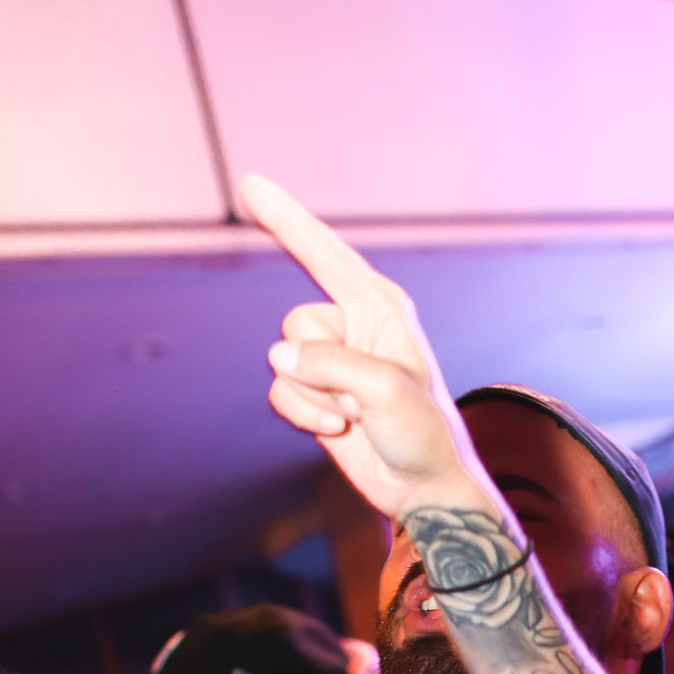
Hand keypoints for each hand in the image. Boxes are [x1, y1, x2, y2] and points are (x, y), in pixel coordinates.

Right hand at [238, 173, 498, 526]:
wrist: (423, 487)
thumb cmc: (422, 433)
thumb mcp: (386, 391)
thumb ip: (331, 364)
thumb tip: (280, 357)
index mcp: (380, 306)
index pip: (324, 253)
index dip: (286, 219)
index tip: (249, 185)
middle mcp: (352, 324)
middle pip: (297, 324)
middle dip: (323, 370)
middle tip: (364, 399)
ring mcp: (330, 359)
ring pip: (283, 362)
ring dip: (316, 398)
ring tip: (357, 416)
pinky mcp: (313, 392)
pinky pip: (279, 392)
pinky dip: (303, 416)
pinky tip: (340, 431)